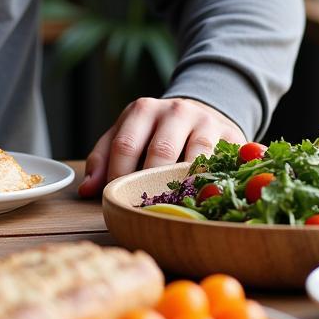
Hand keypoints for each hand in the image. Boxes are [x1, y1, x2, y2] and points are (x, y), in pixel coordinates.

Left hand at [77, 97, 244, 197]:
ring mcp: (206, 122)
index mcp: (142, 109)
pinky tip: (203, 200)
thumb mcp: (127, 134)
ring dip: (183, 186)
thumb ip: (104, 158)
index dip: (117, 175)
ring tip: (174, 208)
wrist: (203, 112)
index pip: (125, 145)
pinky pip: (221, 164)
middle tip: (143, 208)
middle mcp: (175, 110)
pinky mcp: (231, 136)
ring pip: (193, 157)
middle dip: (149, 183)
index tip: (115, 198)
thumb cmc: (156, 131)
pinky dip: (211, 184)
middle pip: (159, 151)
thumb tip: (87, 190)